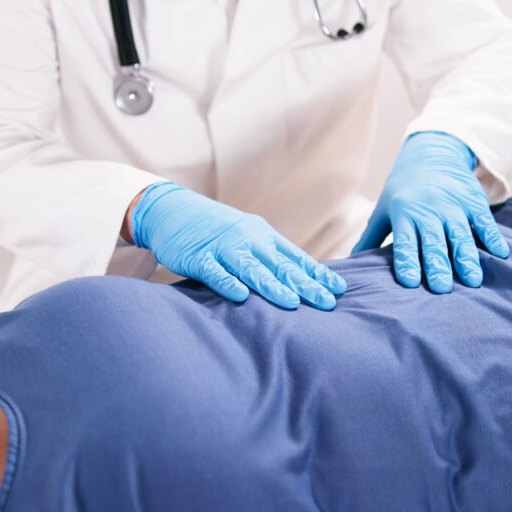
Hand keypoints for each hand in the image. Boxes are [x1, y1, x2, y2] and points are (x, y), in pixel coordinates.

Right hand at [130, 183, 346, 309]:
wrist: (172, 208)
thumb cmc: (216, 229)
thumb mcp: (248, 236)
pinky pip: (215, 272)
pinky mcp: (198, 257)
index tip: (339, 289)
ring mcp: (223, 248)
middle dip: (305, 285)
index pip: (297, 258)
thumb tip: (302, 280)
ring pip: (251, 269)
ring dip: (272, 286)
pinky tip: (240, 296)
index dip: (318, 273)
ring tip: (292, 303)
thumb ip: (271, 256)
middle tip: (326, 303)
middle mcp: (248, 240)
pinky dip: (227, 283)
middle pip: (281, 266)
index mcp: (264, 236)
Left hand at [352, 131, 509, 292]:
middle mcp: (430, 210)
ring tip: (473, 281)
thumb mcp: (383, 209)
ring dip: (467, 258)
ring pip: (460, 235)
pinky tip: (500, 254)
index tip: (410, 283)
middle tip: (442, 289)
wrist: (432, 152)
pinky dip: (493, 237)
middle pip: (433, 241)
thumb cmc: (403, 189)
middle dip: (438, 265)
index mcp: (405, 213)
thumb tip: (349, 265)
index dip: (407, 261)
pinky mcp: (474, 202)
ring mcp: (454, 205)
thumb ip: (371, 238)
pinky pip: (485, 221)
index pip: (405, 242)